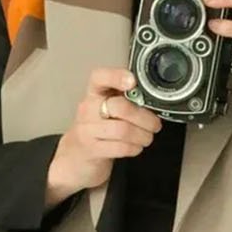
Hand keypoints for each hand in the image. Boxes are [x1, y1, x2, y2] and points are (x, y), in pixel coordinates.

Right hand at [45, 67, 163, 207]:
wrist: (76, 154)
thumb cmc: (99, 127)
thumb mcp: (107, 108)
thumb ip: (125, 99)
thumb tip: (151, 99)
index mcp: (94, 93)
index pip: (100, 77)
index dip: (116, 76)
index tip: (132, 81)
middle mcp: (88, 108)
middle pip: (120, 107)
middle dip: (145, 118)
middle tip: (154, 124)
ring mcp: (87, 129)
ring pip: (123, 130)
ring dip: (143, 136)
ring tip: (147, 137)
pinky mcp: (91, 149)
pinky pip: (120, 147)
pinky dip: (134, 148)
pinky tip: (136, 147)